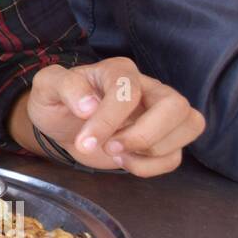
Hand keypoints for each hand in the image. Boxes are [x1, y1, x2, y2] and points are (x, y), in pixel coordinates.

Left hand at [23, 58, 204, 176]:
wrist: (62, 125)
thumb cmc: (58, 102)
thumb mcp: (47, 88)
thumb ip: (65, 86)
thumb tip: (89, 105)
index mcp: (118, 71)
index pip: (129, 90)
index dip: (108, 119)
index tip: (84, 141)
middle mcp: (148, 88)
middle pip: (176, 104)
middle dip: (144, 134)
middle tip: (110, 148)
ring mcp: (160, 114)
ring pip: (190, 125)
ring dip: (152, 149)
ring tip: (116, 152)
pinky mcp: (162, 140)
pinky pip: (176, 155)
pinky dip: (151, 166)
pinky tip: (124, 161)